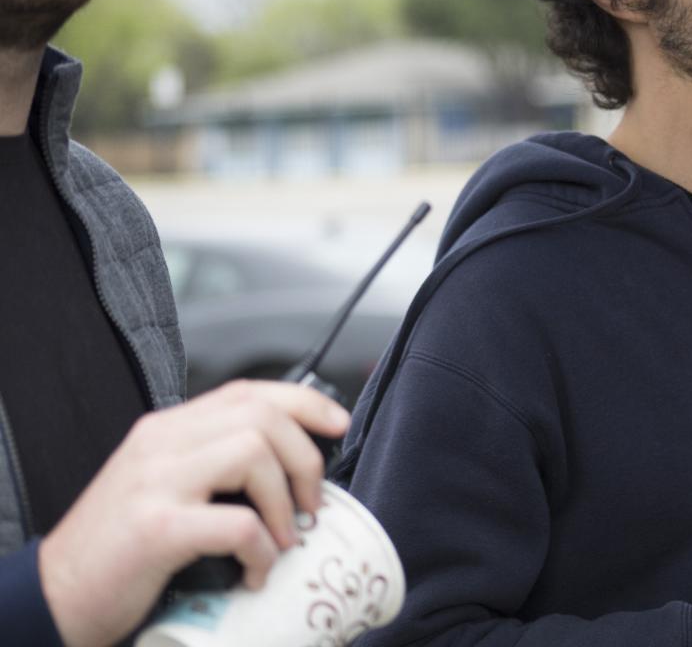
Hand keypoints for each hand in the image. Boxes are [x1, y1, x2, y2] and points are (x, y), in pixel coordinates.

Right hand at [37, 379, 348, 646]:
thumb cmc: (118, 550)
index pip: (247, 392)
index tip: (338, 425)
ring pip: (254, 453)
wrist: (54, 598)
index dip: (304, 403)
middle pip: (261, 416)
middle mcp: (160, 444)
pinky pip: (237, 522)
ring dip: (284, 501)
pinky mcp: (155, 529)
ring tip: (282, 540)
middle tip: (310, 505)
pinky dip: (261, 548)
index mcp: (165, 429)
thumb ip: (211, 463)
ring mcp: (155, 483)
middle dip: (304, 457)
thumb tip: (289, 465)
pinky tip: (254, 571)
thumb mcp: (163, 487)